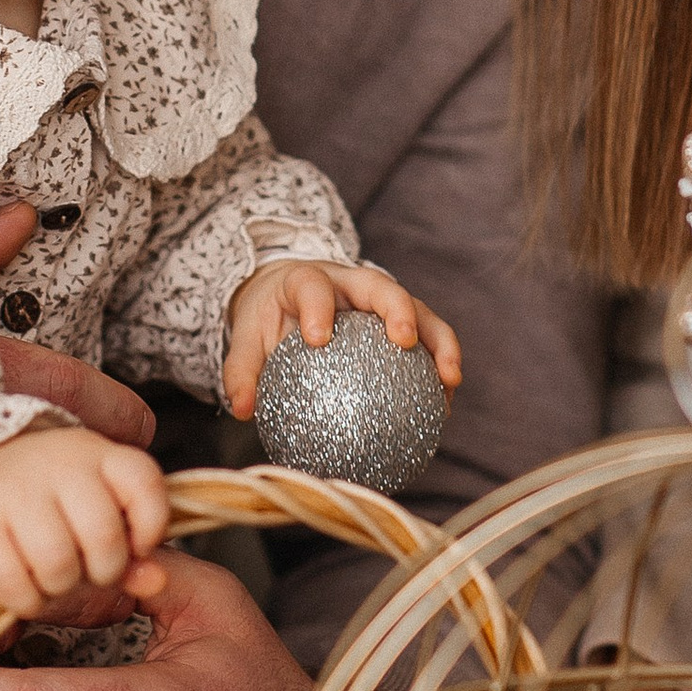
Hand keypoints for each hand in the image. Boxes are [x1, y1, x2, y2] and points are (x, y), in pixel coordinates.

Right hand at [0, 426, 171, 622]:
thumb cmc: (52, 503)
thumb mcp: (101, 508)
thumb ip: (135, 546)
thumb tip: (156, 581)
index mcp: (96, 453)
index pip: (145, 483)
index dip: (151, 528)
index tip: (136, 546)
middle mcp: (55, 463)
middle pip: (104, 537)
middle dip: (105, 571)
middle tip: (89, 570)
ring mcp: (11, 491)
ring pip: (58, 565)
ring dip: (62, 588)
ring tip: (54, 576)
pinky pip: (14, 585)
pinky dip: (27, 602)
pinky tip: (26, 589)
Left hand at [223, 259, 463, 420]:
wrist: (290, 296)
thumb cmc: (270, 318)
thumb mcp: (247, 338)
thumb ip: (241, 371)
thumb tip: (242, 409)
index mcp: (308, 281)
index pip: (312, 286)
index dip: (317, 307)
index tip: (318, 339)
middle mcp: (351, 283)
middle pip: (382, 286)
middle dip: (398, 310)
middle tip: (405, 342)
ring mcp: (382, 300)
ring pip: (419, 310)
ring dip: (439, 342)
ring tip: (450, 380)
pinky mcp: (400, 320)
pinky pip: (428, 339)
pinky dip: (440, 366)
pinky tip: (445, 404)